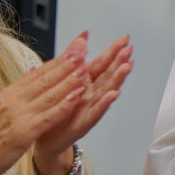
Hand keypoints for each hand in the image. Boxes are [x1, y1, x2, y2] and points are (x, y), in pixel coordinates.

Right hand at [0, 37, 90, 174]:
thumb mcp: (1, 105)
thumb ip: (20, 88)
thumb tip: (34, 69)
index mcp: (10, 93)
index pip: (38, 72)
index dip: (58, 60)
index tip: (74, 48)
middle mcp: (15, 100)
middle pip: (45, 79)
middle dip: (66, 64)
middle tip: (83, 49)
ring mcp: (20, 115)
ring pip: (49, 94)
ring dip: (69, 81)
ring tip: (85, 69)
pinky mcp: (25, 132)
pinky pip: (49, 116)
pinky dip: (64, 105)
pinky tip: (77, 97)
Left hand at [32, 35, 134, 174]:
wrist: (45, 138)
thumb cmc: (55, 109)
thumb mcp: (62, 79)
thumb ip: (73, 58)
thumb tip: (83, 36)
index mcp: (84, 82)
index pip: (101, 64)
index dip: (112, 52)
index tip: (124, 40)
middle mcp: (91, 94)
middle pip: (108, 76)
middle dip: (119, 62)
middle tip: (129, 50)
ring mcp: (90, 108)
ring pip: (106, 91)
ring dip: (117, 80)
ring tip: (126, 68)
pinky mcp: (84, 123)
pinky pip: (96, 112)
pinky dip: (104, 104)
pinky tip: (112, 95)